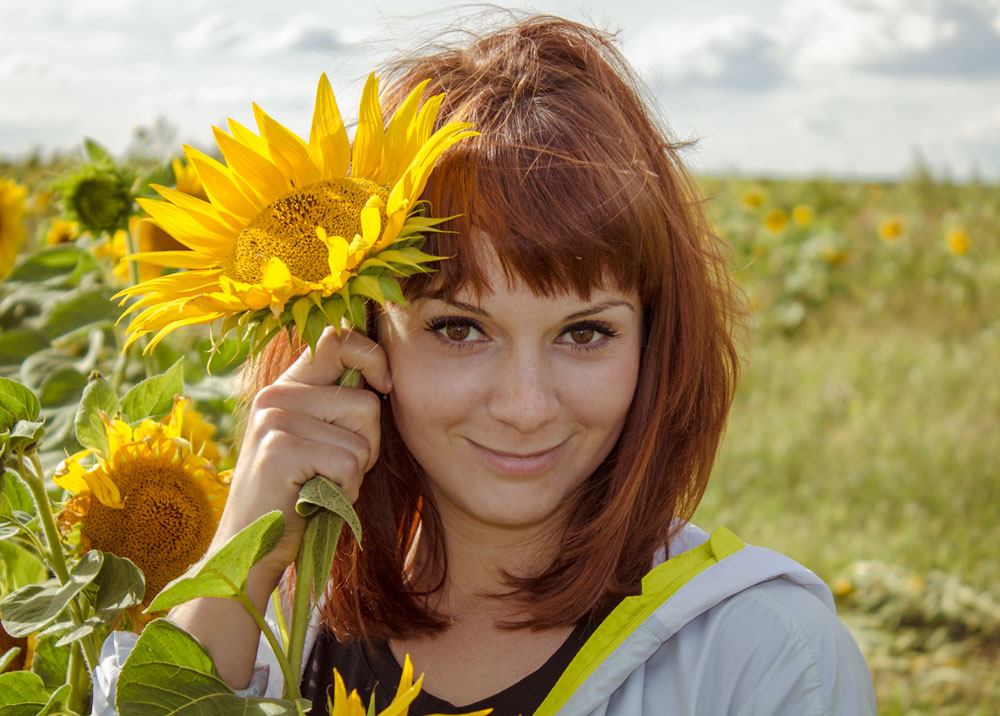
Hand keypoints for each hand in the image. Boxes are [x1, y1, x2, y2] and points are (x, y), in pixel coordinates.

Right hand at [210, 326, 391, 588]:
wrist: (251, 548)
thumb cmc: (299, 494)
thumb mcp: (316, 439)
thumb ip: (339, 404)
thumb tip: (384, 376)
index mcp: (287, 386)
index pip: (337, 339)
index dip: (372, 356)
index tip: (384, 385)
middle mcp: (276, 395)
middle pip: (366, 403)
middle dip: (368, 445)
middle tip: (335, 471)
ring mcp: (274, 421)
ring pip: (362, 439)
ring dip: (355, 474)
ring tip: (321, 485)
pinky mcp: (279, 452)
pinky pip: (348, 464)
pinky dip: (344, 491)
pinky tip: (316, 500)